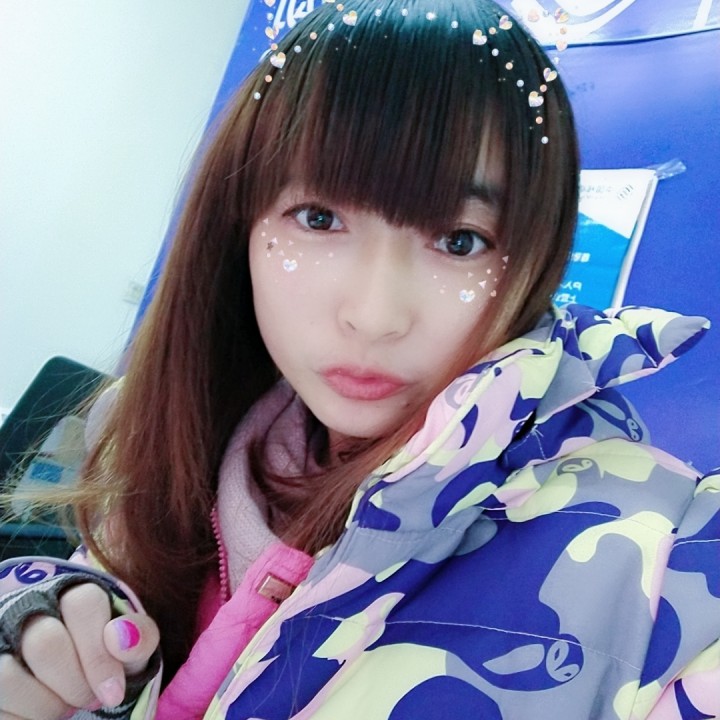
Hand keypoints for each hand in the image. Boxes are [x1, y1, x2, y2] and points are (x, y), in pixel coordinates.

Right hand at [0, 582, 159, 719]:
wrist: (83, 679)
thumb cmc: (111, 659)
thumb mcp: (133, 649)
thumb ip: (139, 637)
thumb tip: (121, 636)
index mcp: (75, 593)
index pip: (83, 604)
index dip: (99, 654)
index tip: (113, 693)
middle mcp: (32, 608)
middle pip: (45, 643)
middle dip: (73, 684)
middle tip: (89, 700)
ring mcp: (3, 639)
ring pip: (9, 675)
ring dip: (45, 705)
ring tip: (65, 707)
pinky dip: (23, 718)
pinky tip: (41, 714)